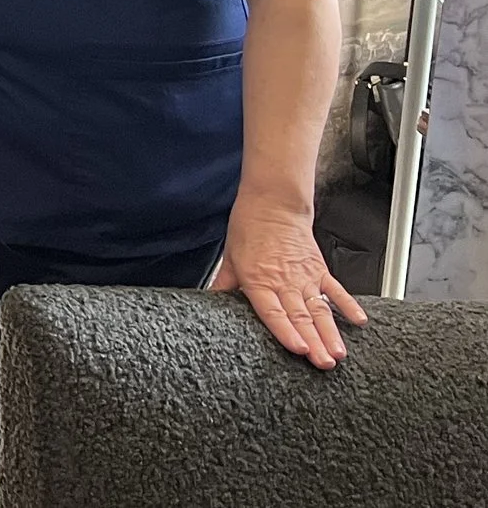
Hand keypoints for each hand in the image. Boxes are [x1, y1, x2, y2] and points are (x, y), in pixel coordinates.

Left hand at [212, 196, 365, 368]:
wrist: (273, 203)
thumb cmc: (250, 227)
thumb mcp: (230, 257)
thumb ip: (223, 285)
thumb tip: (207, 304)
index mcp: (259, 280)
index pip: (273, 312)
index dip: (286, 332)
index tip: (299, 349)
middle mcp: (284, 282)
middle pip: (300, 317)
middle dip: (314, 342)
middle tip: (325, 363)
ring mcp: (305, 277)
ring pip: (319, 309)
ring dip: (330, 332)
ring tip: (339, 353)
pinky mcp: (319, 269)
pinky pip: (336, 290)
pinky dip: (348, 305)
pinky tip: (359, 321)